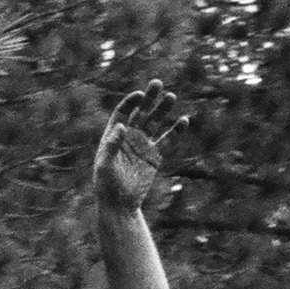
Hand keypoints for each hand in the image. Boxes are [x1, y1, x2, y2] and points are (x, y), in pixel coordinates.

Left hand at [94, 85, 182, 211]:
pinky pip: (167, 140)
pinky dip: (175, 131)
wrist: (120, 205)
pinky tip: (184, 120)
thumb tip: (121, 126)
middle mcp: (129, 137)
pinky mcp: (155, 157)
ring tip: (172, 97)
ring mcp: (143, 146)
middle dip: (149, 98)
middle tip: (158, 83)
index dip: (131, 102)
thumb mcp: (105, 166)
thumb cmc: (107, 186)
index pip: (123, 112)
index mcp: (114, 135)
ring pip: (155, 123)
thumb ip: (111, 145)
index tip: (140, 95)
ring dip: (163, 110)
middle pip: (140, 112)